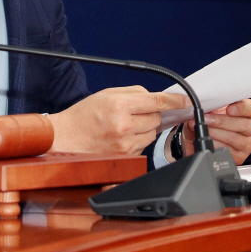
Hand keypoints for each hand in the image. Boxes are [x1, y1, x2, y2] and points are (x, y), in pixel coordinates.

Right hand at [49, 86, 189, 154]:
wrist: (65, 140)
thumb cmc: (83, 116)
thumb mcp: (106, 94)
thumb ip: (133, 93)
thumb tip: (154, 97)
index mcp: (119, 106)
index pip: (156, 102)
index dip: (174, 101)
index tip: (186, 100)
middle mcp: (124, 127)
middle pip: (156, 118)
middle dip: (150, 114)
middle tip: (134, 113)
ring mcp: (125, 145)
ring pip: (151, 133)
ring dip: (145, 128)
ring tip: (124, 126)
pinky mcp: (126, 158)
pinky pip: (143, 146)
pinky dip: (138, 140)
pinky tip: (121, 137)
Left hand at [183, 99, 250, 164]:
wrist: (205, 139)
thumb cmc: (212, 120)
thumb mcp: (214, 108)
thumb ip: (214, 104)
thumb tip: (203, 103)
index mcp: (248, 113)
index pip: (250, 108)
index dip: (241, 108)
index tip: (229, 109)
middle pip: (243, 124)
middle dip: (221, 121)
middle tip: (206, 119)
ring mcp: (247, 144)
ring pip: (234, 138)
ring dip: (216, 133)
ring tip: (204, 129)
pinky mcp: (240, 156)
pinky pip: (228, 150)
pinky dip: (215, 144)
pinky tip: (208, 140)